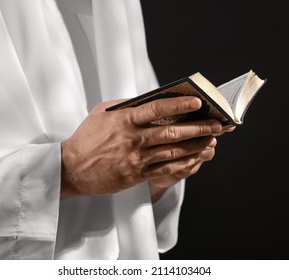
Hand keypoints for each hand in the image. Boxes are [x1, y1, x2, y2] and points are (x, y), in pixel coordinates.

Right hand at [61, 96, 223, 197]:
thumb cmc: (86, 138)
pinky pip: (165, 170)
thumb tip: (148, 100)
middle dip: (198, 127)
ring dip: (195, 145)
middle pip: (172, 132)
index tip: (198, 101)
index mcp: (124, 119)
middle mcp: (133, 139)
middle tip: (217, 124)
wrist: (71, 168)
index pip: (157, 109)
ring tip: (213, 140)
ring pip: (172, 152)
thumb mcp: (101, 113)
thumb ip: (125, 106)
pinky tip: (196, 159)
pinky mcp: (136, 175)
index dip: (179, 104)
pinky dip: (183, 164)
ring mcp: (135, 158)